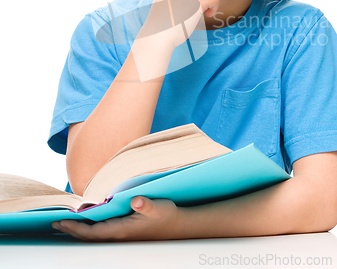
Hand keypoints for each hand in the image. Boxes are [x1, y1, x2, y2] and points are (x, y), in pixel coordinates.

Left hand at [52, 196, 181, 240]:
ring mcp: (123, 235)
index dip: (77, 228)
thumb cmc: (168, 216)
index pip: (94, 232)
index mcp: (124, 230)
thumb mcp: (159, 207)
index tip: (62, 221)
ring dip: (80, 231)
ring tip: (66, 224)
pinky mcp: (127, 232)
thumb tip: (135, 200)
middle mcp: (120, 235)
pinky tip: (88, 222)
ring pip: (96, 236)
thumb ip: (146, 205)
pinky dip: (91, 229)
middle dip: (72, 231)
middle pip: (90, 237)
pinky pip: (103, 232)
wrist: (180, 227)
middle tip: (55, 224)